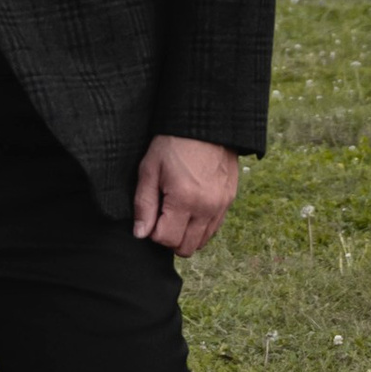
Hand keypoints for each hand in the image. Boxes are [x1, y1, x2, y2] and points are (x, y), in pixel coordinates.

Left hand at [133, 133, 241, 255]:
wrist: (206, 123)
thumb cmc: (172, 143)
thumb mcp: (150, 169)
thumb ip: (144, 204)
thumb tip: (140, 234)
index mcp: (184, 200)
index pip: (166, 240)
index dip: (153, 232)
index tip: (151, 215)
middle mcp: (207, 208)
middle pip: (185, 248)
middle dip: (170, 238)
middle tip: (163, 215)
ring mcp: (221, 206)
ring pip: (201, 242)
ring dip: (186, 234)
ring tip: (177, 210)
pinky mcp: (229, 201)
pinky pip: (213, 229)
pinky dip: (200, 226)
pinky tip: (191, 208)